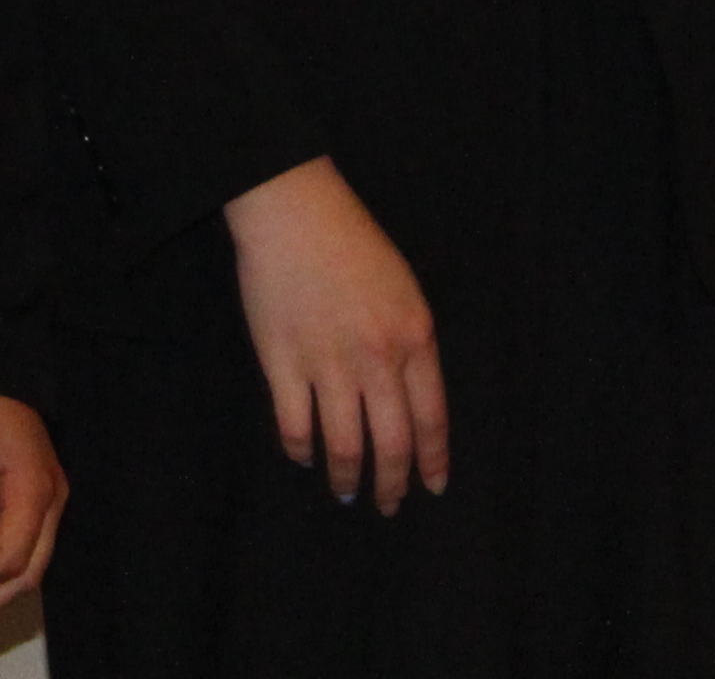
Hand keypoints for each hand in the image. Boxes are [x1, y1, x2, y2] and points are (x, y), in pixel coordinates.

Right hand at [224, 156, 447, 512]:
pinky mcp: (282, 362)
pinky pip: (295, 424)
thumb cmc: (352, 242)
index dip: (432, 460)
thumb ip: (411, 344)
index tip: (431, 487)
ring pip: (345, 444)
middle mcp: (377, 359)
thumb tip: (407, 401)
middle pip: (392, 442)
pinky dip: (301, 449)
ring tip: (345, 492)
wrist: (292, 210)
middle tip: (389, 505)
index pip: (431, 418)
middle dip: (393, 483)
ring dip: (347, 477)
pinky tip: (304, 456)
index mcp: (414, 338)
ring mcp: (328, 363)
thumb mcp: (404, 291)